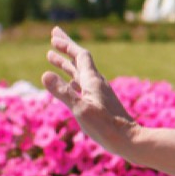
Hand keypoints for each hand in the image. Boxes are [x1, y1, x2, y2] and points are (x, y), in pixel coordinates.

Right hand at [41, 27, 137, 155]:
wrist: (129, 140)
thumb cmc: (105, 126)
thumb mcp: (80, 109)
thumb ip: (63, 92)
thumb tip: (45, 74)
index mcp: (93, 81)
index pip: (80, 56)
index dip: (67, 45)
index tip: (54, 36)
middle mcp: (97, 83)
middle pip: (79, 60)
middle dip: (66, 48)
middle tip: (54, 36)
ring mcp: (99, 93)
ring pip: (79, 73)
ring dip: (65, 64)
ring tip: (51, 56)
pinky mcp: (100, 104)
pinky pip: (82, 85)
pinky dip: (72, 79)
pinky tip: (68, 83)